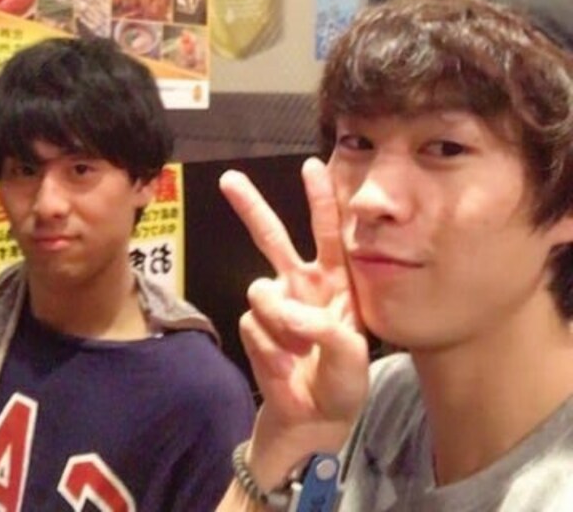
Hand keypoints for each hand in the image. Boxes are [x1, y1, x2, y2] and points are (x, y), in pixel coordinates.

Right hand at [219, 157, 369, 484]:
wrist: (315, 417)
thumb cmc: (342, 381)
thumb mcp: (353, 357)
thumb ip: (328, 332)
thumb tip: (289, 313)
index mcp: (333, 280)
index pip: (326, 232)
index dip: (320, 198)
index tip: (312, 165)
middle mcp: (300, 283)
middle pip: (271, 236)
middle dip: (251, 207)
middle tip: (229, 179)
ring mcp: (275, 305)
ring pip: (259, 288)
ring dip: (281, 322)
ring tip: (300, 351)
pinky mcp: (255, 327)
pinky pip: (254, 326)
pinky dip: (271, 349)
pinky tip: (285, 366)